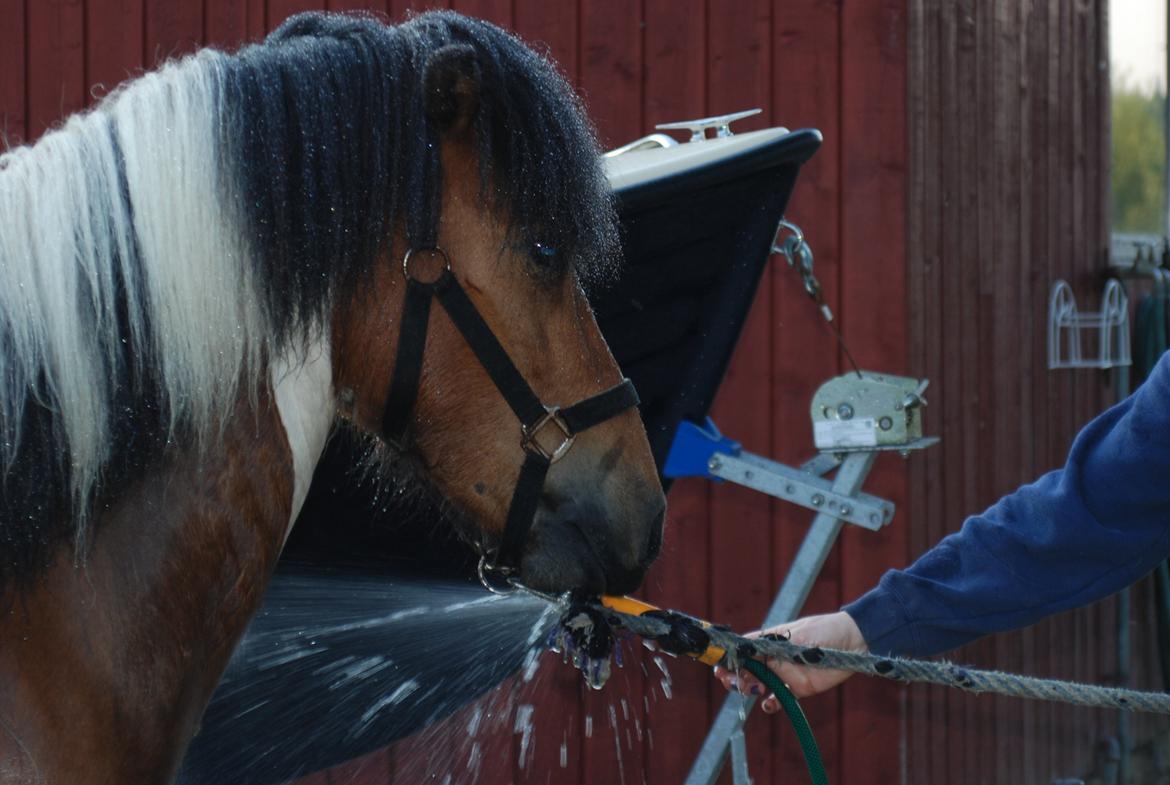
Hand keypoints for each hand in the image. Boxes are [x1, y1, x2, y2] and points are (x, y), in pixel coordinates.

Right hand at [713, 611, 866, 711]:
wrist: (853, 643)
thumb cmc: (824, 631)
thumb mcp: (796, 635)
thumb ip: (773, 645)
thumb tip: (747, 648)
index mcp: (769, 641)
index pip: (742, 649)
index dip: (728, 657)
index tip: (719, 664)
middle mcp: (773, 658)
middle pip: (744, 669)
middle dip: (733, 675)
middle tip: (733, 681)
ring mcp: (784, 674)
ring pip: (757, 684)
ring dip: (748, 688)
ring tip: (751, 689)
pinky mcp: (798, 689)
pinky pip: (778, 699)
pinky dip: (769, 705)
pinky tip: (768, 705)